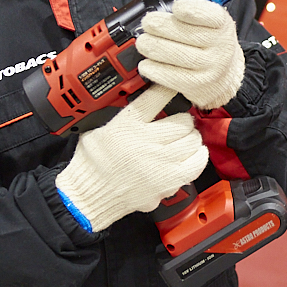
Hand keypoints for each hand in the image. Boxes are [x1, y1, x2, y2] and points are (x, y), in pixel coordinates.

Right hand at [55, 85, 208, 232]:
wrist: (87, 197)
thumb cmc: (91, 164)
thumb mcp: (98, 129)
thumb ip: (121, 117)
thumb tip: (142, 105)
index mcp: (127, 124)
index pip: (156, 97)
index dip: (168, 90)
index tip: (172, 89)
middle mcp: (145, 141)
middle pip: (183, 121)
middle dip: (184, 121)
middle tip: (179, 125)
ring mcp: (158, 163)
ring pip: (192, 141)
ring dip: (191, 139)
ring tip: (185, 141)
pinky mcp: (167, 182)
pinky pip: (196, 164)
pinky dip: (198, 157)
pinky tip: (192, 156)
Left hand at [136, 0, 245, 110]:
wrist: (224, 75)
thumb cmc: (208, 38)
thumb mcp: (202, 10)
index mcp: (222, 23)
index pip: (210, 14)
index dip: (191, 9)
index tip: (176, 7)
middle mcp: (221, 45)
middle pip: (184, 33)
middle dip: (159, 27)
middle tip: (147, 24)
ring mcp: (211, 67)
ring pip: (174, 54)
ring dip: (152, 47)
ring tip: (143, 42)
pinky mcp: (198, 85)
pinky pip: (170, 76)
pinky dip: (153, 68)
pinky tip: (147, 63)